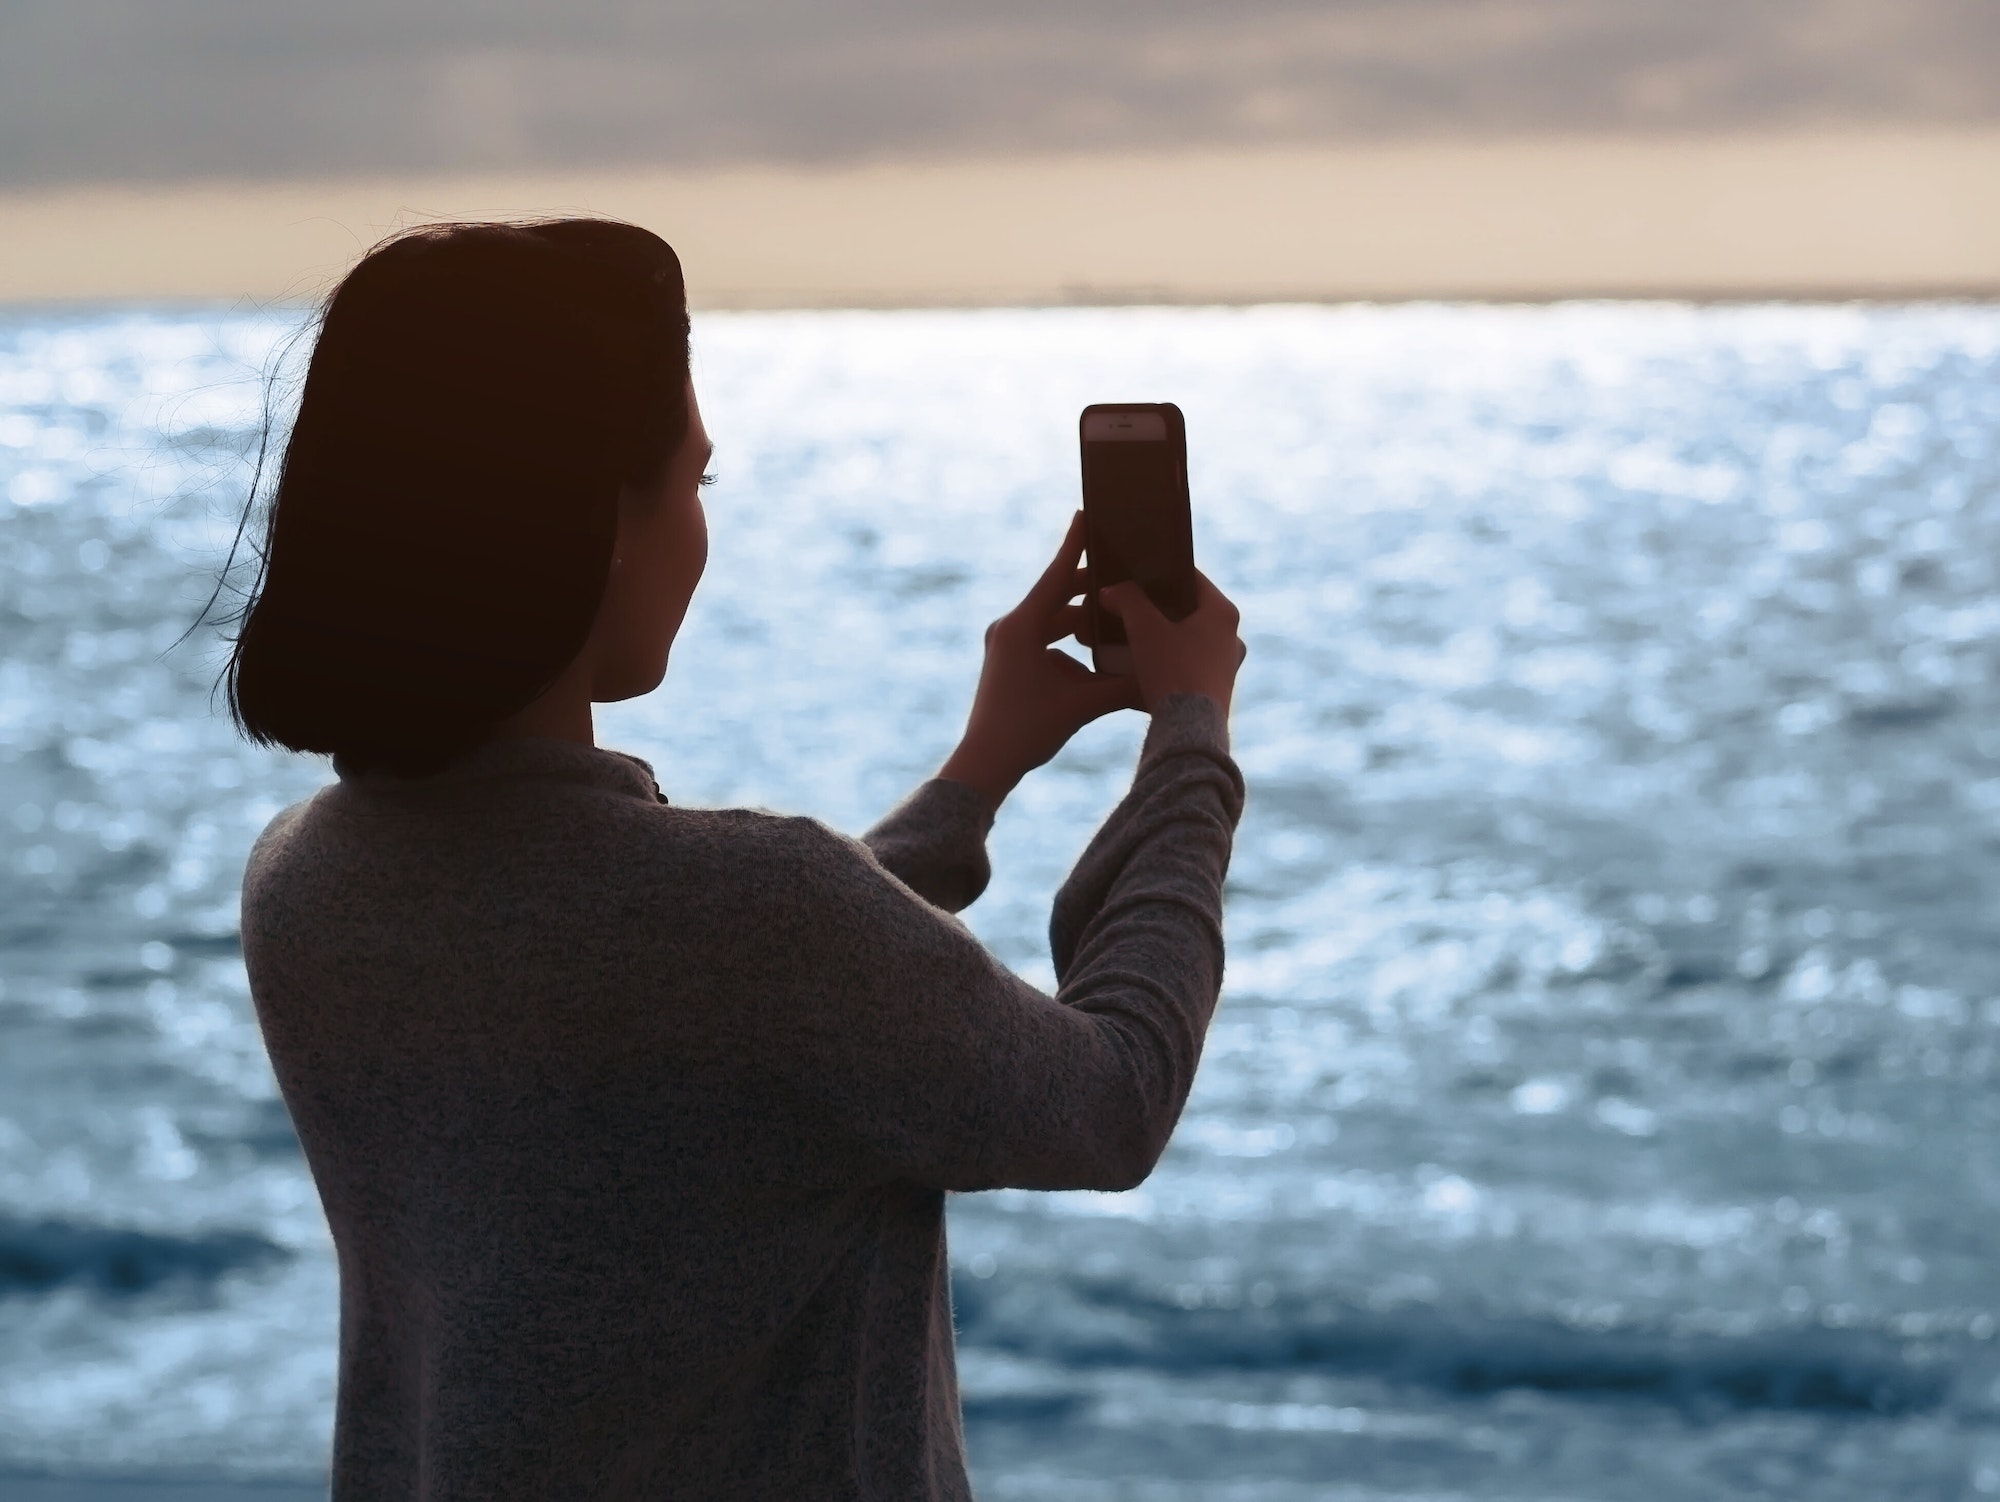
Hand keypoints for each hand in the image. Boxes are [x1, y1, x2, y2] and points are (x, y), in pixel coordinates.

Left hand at [938, 513, 1142, 809]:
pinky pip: (1044, 637)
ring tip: (1120, 612)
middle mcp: (1010, 627)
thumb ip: (1122, 685)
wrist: (985, 764)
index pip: (1056, 576)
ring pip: (1053, 619)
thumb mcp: (1082, 704)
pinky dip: (1070, 639)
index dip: (1075, 545)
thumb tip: (1162, 677)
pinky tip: (1098, 646)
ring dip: (1085, 619)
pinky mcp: (1008, 659)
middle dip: (1093, 589)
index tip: (1086, 514)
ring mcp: (1006, 642)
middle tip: (1126, 574)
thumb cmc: (1027, 732)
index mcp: (1021, 627)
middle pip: (1058, 596)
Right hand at [1098, 569, 1244, 716]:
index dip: (1160, 570)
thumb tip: (1111, 590)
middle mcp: (1232, 635)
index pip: (1190, 576)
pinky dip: (1167, 657)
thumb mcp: (1144, 628)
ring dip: (1161, 633)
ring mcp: (1226, 664)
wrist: (1189, 731)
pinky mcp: (1216, 688)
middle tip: (1128, 602)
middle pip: (1188, 608)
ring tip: (1130, 633)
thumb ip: (1127, 599)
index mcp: (1222, 611)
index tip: (1136, 569)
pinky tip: (1143, 663)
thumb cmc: (1172, 671)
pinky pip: (1188, 662)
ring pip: (1188, 637)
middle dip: (1156, 605)